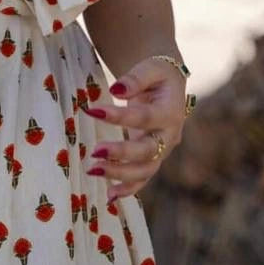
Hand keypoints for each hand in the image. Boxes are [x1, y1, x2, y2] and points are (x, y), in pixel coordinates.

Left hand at [83, 57, 186, 203]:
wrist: (168, 84)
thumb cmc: (157, 74)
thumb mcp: (151, 68)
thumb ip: (135, 78)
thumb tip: (116, 90)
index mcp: (171, 111)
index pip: (144, 117)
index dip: (119, 117)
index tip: (91, 110)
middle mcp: (169, 135)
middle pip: (148, 151)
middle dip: (121, 153)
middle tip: (94, 151)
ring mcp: (162, 149)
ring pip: (145, 170)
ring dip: (120, 174)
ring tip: (92, 170)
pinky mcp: (152, 157)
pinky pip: (142, 178)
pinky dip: (127, 189)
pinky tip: (108, 196)